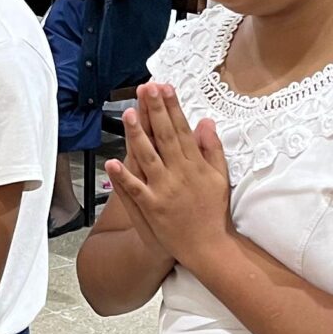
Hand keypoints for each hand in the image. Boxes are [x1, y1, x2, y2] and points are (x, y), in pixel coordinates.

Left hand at [104, 84, 231, 267]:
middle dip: (155, 111)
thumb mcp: (220, 176)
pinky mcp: (153, 207)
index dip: (172, 107)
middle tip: (146, 88)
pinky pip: (135, 189)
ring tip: (128, 113)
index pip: (182, 129)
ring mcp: (165, 190)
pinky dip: (123, 177)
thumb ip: (212, 148)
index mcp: (196, 164)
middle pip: (166, 136)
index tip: (164, 87)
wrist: (209, 246)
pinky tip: (112, 162)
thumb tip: (206, 121)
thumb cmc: (214, 211)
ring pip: (148, 158)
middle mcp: (180, 173)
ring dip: (137, 135)